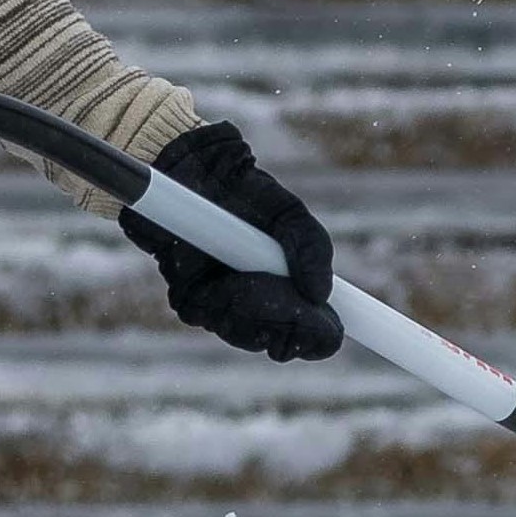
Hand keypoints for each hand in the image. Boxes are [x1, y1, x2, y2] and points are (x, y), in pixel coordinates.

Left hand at [120, 122, 343, 362]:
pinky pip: (209, 318)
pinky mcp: (190, 301)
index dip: (319, 337)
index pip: (314, 336)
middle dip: (285, 323)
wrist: (193, 173)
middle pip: (280, 343)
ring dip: (251, 311)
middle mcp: (260, 306)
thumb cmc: (247, 193)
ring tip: (249, 278)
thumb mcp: (291, 216)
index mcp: (293, 292)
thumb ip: (313, 250)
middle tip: (285, 293)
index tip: (325, 326)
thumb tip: (321, 295)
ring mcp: (225, 308)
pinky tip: (221, 278)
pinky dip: (220, 300)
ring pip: (244, 335)